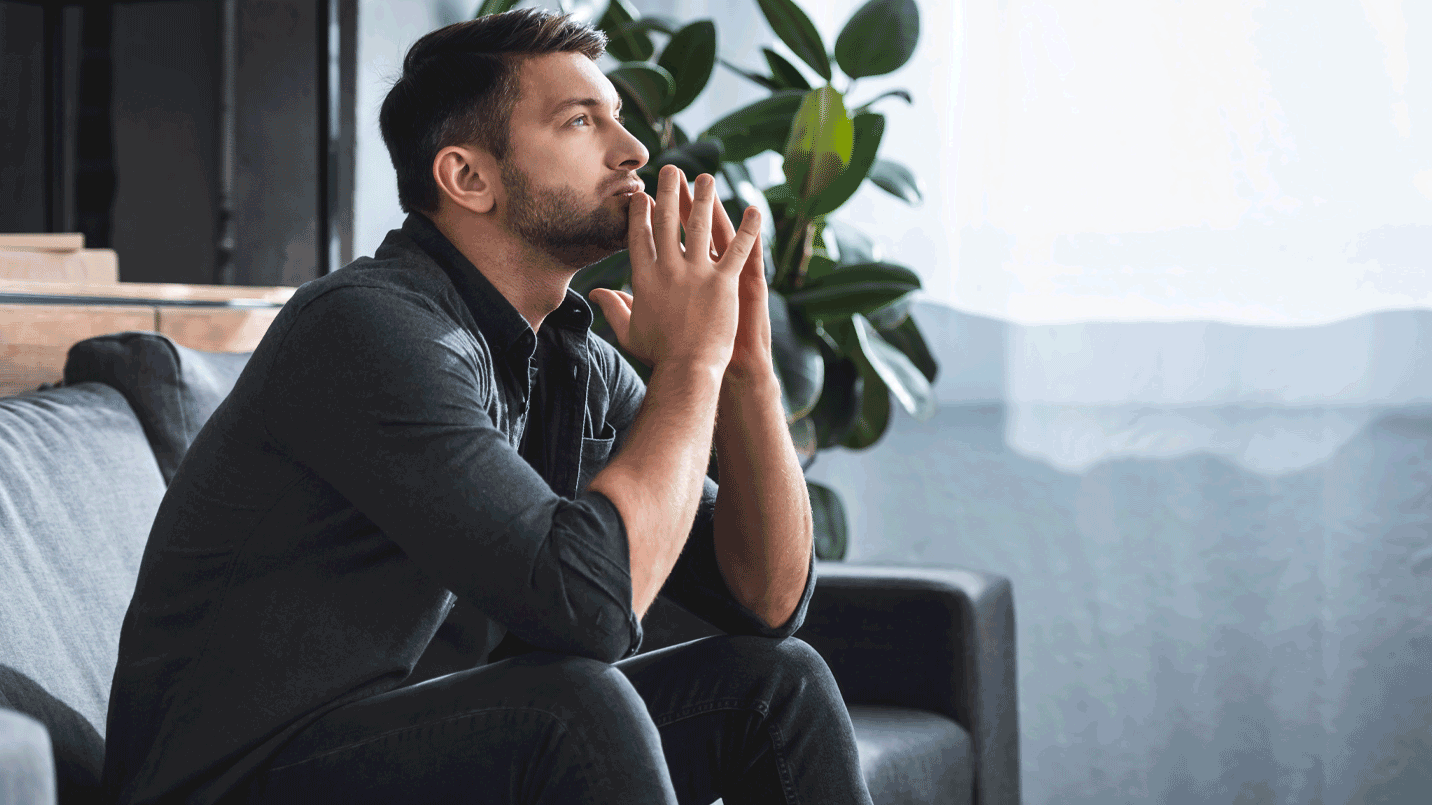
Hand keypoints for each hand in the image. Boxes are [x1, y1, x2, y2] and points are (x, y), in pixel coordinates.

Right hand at [590, 165, 761, 372]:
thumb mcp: (629, 331)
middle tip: (672, 170)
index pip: (640, 236)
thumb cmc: (658, 356)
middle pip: (667, 222)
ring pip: (701, 227)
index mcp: (645, 278)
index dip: (642, 212)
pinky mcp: (723, 283)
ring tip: (707, 178)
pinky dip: (748, 229)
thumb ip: (614, 307)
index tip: (643, 194)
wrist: (687, 371)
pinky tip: (754, 210)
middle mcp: (668, 269)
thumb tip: (597, 294)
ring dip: (704, 199)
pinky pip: (738, 249)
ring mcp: (696, 274)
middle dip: (668, 192)